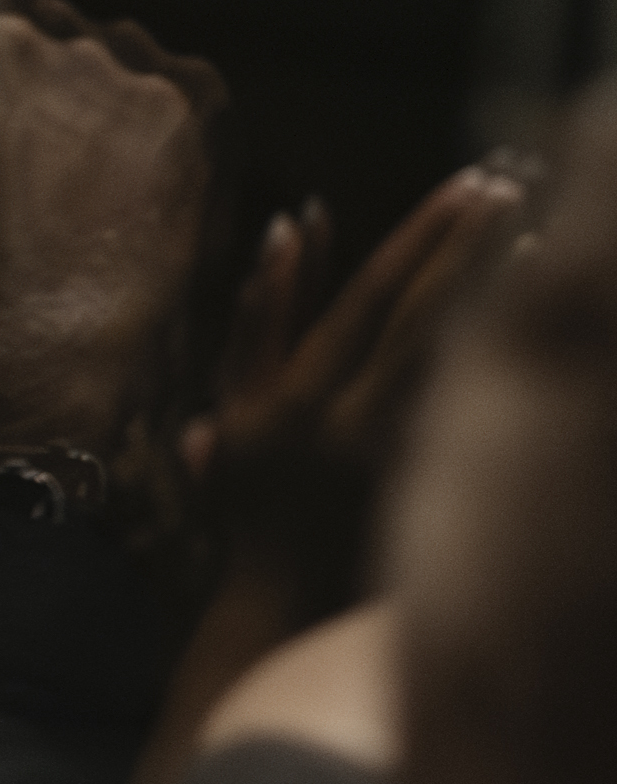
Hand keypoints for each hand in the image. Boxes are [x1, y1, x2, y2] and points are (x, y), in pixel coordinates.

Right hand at [182, 158, 530, 596]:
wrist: (284, 599)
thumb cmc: (253, 495)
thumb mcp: (235, 402)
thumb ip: (261, 315)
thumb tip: (293, 227)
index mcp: (303, 396)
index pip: (375, 298)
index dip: (424, 238)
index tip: (471, 184)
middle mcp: (360, 423)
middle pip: (432, 318)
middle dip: (474, 249)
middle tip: (516, 186)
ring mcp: (407, 458)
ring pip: (474, 361)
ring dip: (514, 298)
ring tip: (548, 234)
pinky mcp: (442, 487)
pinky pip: (491, 406)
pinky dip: (520, 356)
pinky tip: (547, 318)